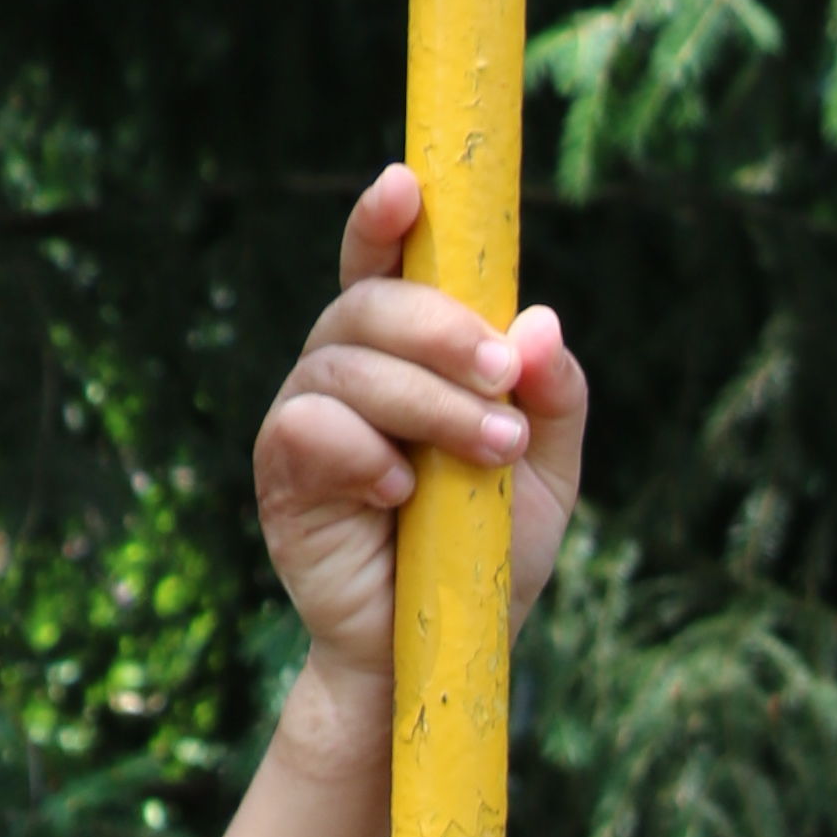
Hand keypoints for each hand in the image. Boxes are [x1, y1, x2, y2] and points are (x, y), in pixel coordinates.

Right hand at [253, 163, 591, 695]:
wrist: (445, 650)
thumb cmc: (488, 553)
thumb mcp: (548, 473)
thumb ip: (554, 397)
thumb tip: (538, 322)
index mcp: (404, 354)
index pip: (384, 267)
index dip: (385, 220)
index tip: (409, 186)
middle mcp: (345, 370)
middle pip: (369, 305)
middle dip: (441, 330)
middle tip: (502, 379)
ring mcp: (307, 418)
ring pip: (346, 363)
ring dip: (428, 401)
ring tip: (491, 452)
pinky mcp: (283, 475)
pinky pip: (309, 427)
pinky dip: (364, 450)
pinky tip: (402, 491)